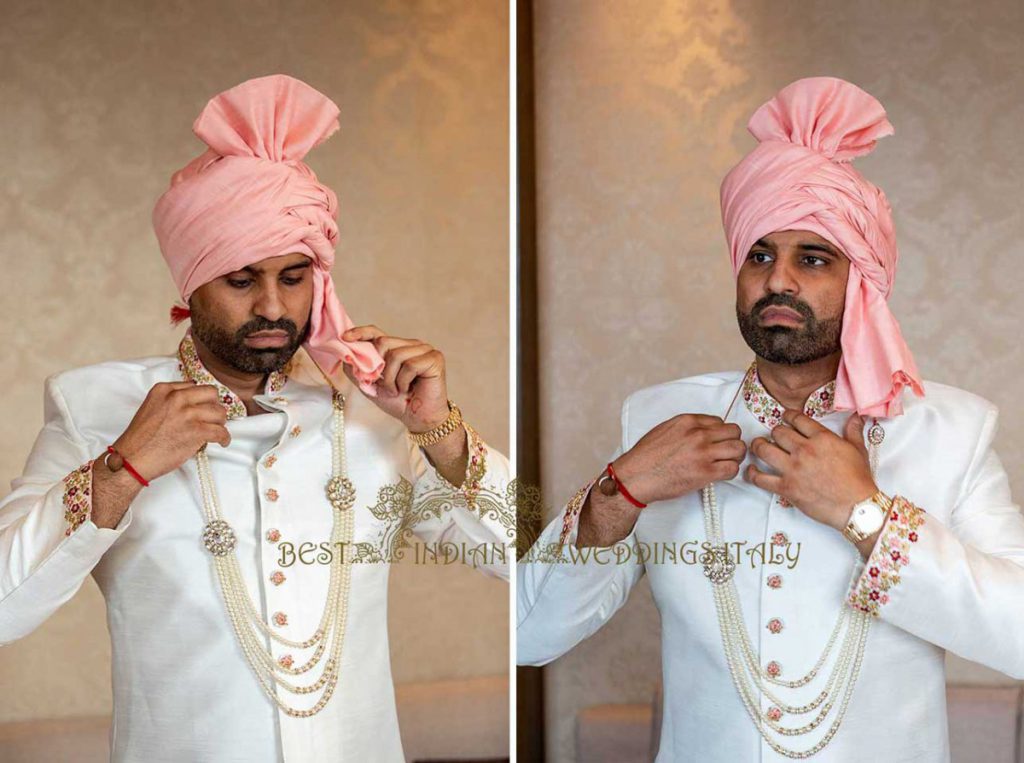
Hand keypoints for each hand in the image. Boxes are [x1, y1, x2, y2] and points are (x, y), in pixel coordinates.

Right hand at [112, 382, 230, 481]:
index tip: (204, 408)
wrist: (131, 459)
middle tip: (212, 418)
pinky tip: (222, 441)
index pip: (195, 386)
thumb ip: (172, 400)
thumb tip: (194, 399)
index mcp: (164, 390)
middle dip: (214, 406)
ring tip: (215, 431)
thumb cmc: (141, 439)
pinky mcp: (196, 431)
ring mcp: (187, 414)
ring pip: (219, 412)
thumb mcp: (152, 407)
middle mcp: (177, 398)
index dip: (202, 399)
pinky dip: (224, 438)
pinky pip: (221, 431)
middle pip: (212, 394)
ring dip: (220, 423)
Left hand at [340, 325, 450, 432]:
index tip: (345, 338)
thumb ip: (358, 370)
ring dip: (391, 379)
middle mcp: (411, 345)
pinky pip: (410, 365)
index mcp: (397, 347)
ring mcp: (425, 350)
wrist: (418, 419)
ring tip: (397, 390)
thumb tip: (344, 356)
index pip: (377, 333)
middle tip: (385, 386)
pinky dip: (404, 381)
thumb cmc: (399, 402)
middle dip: (379, 369)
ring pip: (396, 355)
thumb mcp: (371, 386)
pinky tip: (409, 389)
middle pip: (384, 342)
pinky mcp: (435, 358)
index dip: (361, 333)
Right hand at [612, 414, 746, 504]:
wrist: (636, 476)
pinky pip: (732, 468)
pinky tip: (719, 474)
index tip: (715, 442)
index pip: (720, 421)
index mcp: (688, 421)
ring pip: (738, 449)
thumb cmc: (647, 456)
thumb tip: (705, 431)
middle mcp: (698, 434)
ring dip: (735, 457)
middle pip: (734, 432)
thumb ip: (687, 427)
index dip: (720, 433)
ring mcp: (703, 453)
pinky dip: (730, 472)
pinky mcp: (705, 472)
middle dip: (732, 442)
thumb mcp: (665, 429)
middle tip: (725, 452)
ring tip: (725, 463)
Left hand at [745, 409, 877, 530]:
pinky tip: (751, 470)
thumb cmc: (859, 480)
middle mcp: (804, 450)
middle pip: (778, 432)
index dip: (788, 416)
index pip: (797, 419)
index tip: (785, 419)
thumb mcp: (858, 450)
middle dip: (775, 432)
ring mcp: (793, 469)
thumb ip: (853, 431)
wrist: (858, 507)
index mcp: (822, 438)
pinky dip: (752, 474)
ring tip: (758, 446)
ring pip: (763, 450)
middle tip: (775, 437)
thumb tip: (856, 416)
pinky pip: (760, 479)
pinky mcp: (786, 488)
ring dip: (758, 446)